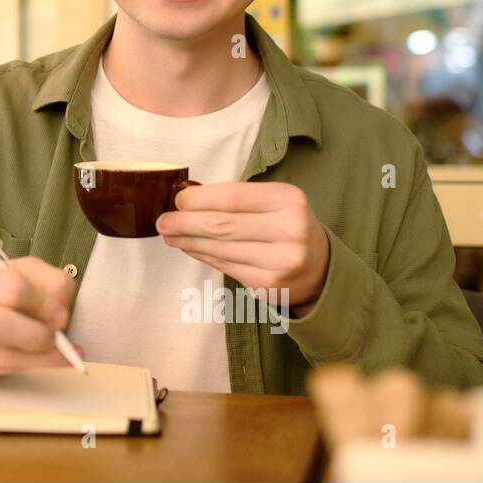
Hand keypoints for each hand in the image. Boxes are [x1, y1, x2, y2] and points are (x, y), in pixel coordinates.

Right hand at [0, 255, 82, 381]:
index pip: (12, 289)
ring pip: (6, 357)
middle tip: (58, 336)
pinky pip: (4, 371)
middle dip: (40, 335)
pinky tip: (40, 357)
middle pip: (0, 326)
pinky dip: (29, 365)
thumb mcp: (21, 270)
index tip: (61, 312)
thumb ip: (49, 281)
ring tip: (56, 348)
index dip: (44, 304)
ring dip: (41, 357)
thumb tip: (60, 315)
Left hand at [155, 182, 330, 316]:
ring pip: (220, 248)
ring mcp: (281, 262)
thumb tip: (186, 201)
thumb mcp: (273, 202)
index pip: (233, 197)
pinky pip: (225, 267)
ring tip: (170, 235)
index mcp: (289, 200)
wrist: (319, 267)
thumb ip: (237, 199)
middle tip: (163, 221)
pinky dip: (203, 256)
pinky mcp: (268, 285)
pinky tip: (190, 248)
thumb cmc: (285, 225)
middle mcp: (290, 230)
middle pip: (223, 225)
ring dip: (188, 241)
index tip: (178, 200)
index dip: (200, 199)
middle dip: (185, 223)